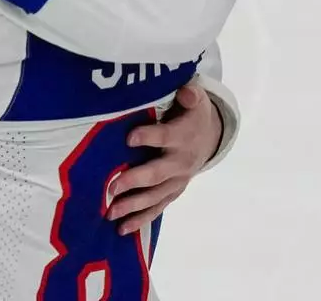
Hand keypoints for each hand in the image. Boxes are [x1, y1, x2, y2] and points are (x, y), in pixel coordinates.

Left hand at [106, 82, 222, 233]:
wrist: (210, 137)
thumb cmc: (192, 113)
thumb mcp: (196, 98)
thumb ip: (190, 94)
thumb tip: (186, 91)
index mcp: (183, 136)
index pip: (165, 136)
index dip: (149, 137)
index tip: (129, 138)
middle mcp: (180, 161)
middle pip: (157, 173)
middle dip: (134, 181)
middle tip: (112, 187)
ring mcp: (177, 180)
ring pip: (154, 196)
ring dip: (132, 205)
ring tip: (110, 213)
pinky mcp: (173, 192)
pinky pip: (157, 208)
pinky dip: (141, 219)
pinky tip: (122, 229)